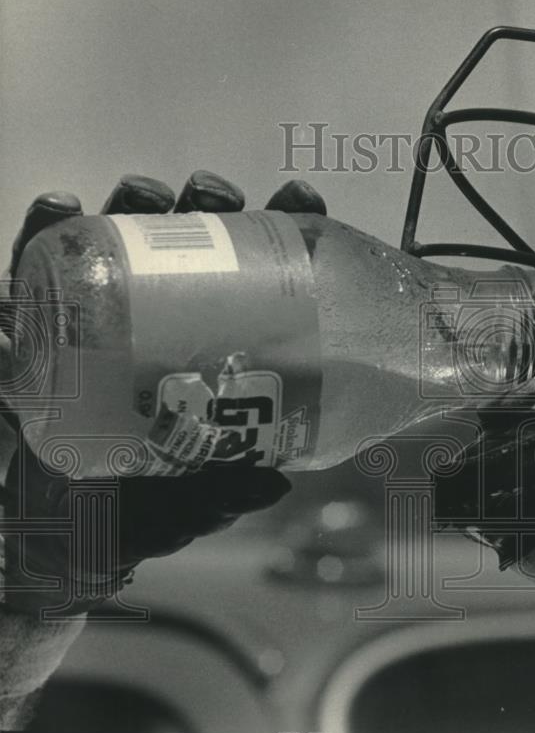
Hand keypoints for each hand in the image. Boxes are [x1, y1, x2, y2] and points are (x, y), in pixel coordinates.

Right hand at [0, 172, 325, 616]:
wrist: (48, 539)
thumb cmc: (131, 514)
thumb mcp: (187, 504)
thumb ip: (222, 493)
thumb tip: (275, 483)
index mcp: (211, 356)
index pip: (254, 285)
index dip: (279, 239)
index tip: (300, 202)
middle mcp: (162, 329)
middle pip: (190, 253)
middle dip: (206, 209)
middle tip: (216, 193)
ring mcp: (102, 324)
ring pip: (121, 249)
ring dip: (134, 209)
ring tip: (147, 193)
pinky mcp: (41, 331)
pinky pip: (37, 275)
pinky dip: (44, 236)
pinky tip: (63, 208)